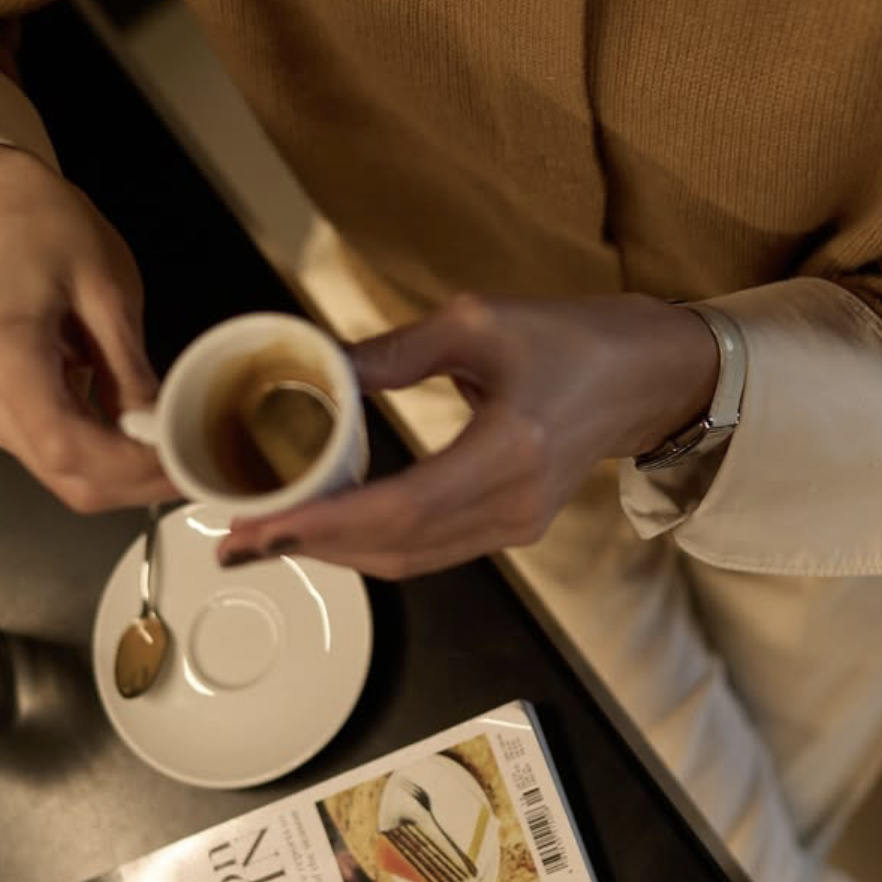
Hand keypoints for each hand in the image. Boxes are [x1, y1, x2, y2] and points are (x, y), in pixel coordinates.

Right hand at [0, 144, 176, 513]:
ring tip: (183, 456)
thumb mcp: (107, 292)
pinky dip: (110, 463)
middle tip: (200, 466)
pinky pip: (60, 460)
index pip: (66, 444)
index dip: (129, 467)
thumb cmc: (56, 237)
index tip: (186, 461)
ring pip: (65, 478)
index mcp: (8, 357)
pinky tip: (150, 446)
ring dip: (128, 479)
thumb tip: (163, 432)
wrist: (5, 220)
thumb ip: (129, 367)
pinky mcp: (3, 419)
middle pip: (67, 476)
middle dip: (138, 483)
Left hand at [215, 293, 719, 577]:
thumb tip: (319, 367)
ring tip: (268, 539)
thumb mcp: (479, 322)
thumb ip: (394, 351)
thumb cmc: (572, 340)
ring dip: (334, 553)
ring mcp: (516, 526)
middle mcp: (515, 503)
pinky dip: (371, 547)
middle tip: (237, 540)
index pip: (403, 506)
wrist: (644, 376)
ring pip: (408, 560)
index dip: (326, 522)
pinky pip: (428, 553)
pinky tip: (327, 531)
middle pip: (396, 546)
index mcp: (512, 450)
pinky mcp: (512, 530)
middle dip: (310, 546)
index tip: (263, 526)